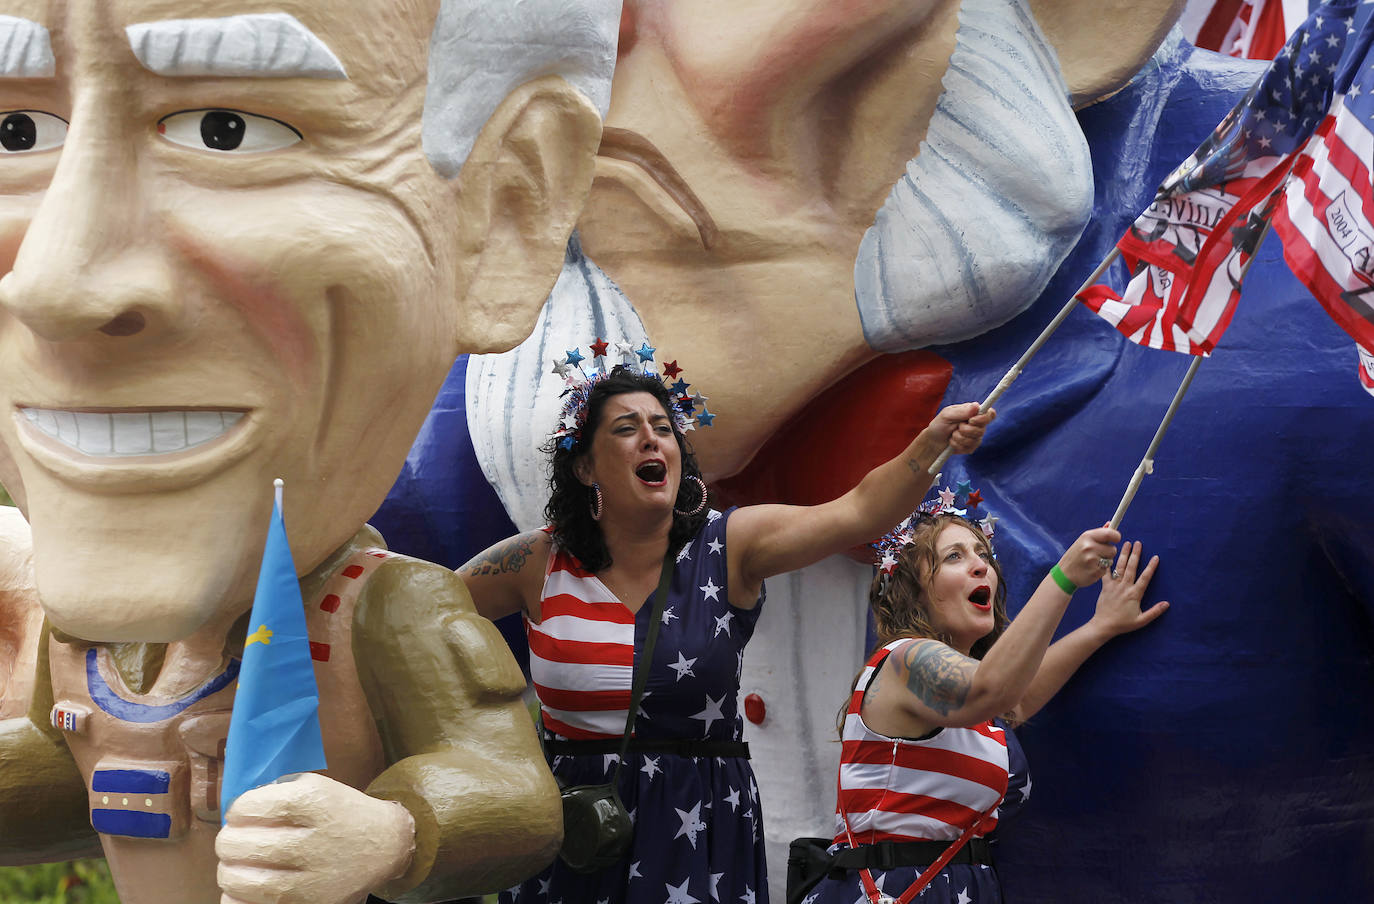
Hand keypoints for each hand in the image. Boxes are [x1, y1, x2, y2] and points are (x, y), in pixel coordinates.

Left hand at [217, 772, 414, 903]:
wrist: (384, 847)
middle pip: (238, 844)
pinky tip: (246, 888)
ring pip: (239, 880)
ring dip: (229, 870)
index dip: (237, 811)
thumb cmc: (343, 814)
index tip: (242, 813)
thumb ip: (277, 792)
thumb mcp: (318, 787)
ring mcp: (310, 881)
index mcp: (313, 804)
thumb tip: (235, 812)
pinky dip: (238, 898)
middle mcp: (312, 842)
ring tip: (239, 864)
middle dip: (228, 840)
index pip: (248, 808)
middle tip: (236, 840)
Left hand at [918, 402, 996, 459]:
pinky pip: (969, 448)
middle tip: (956, 427)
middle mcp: (977, 424)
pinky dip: (957, 444)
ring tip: (952, 434)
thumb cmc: (940, 424)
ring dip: (959, 437)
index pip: (990, 414)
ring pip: (974, 439)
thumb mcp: (947, 415)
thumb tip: (977, 406)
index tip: (971, 420)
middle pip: (982, 429)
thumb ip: (962, 411)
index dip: (984, 418)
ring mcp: (976, 436)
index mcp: (973, 412)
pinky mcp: (971, 447)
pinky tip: (952, 441)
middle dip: (966, 430)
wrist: (933, 440)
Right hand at [1058, 526, 1120, 587]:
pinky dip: (1100, 570)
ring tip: (1093, 562)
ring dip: (1105, 562)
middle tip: (1098, 554)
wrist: (1064, 574)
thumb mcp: (1082, 541)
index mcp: (1087, 536)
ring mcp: (1092, 560)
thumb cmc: (1075, 556)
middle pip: (1113, 549)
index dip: (1116, 536)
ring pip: (1110, 560)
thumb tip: (1110, 524)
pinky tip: (1091, 569)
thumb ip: (1098, 533)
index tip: (1115, 539)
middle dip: (1108, 552)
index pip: (1110, 534)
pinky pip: (1106, 569)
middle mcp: (1089, 547)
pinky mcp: (1095, 572)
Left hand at [1091, 540, 1168, 637]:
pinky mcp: (1105, 586)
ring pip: (1120, 567)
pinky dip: (1108, 563)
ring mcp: (1114, 586)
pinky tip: (1109, 554)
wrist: (1103, 625)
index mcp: (1135, 594)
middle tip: (1138, 543)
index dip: (1151, 567)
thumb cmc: (1123, 624)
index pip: (1145, 578)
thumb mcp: (1141, 621)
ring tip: (1126, 543)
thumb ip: (1154, 612)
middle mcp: (1124, 587)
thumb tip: (1167, 604)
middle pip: (1131, 568)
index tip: (1156, 557)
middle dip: (1135, 554)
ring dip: (1123, 554)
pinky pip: (1106, 573)